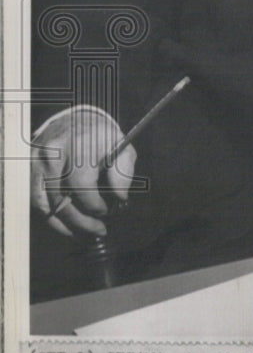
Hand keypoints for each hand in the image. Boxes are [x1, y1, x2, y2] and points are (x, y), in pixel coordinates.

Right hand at [31, 108, 135, 237]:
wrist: (74, 120)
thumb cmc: (100, 137)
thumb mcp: (120, 146)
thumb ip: (123, 171)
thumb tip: (121, 197)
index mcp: (79, 144)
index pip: (81, 184)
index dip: (94, 204)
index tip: (106, 211)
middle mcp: (54, 153)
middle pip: (61, 199)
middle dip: (81, 222)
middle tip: (99, 230)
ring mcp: (37, 163)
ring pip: (46, 205)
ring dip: (66, 224)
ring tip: (84, 232)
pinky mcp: (29, 171)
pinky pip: (37, 203)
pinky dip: (52, 219)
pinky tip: (67, 225)